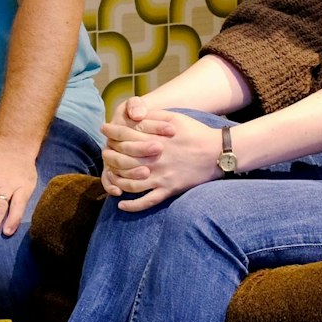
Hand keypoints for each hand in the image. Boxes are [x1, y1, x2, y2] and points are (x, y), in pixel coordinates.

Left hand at [99, 104, 222, 211]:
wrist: (218, 152)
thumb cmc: (195, 131)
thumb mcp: (174, 116)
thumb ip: (152, 116)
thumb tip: (132, 115)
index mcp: (154, 140)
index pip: (124, 136)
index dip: (111, 131)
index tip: (104, 128)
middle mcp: (154, 159)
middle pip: (121, 160)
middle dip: (109, 156)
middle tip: (105, 153)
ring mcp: (160, 177)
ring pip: (129, 183)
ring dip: (116, 180)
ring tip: (110, 175)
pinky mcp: (169, 190)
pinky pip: (147, 202)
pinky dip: (132, 205)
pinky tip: (121, 204)